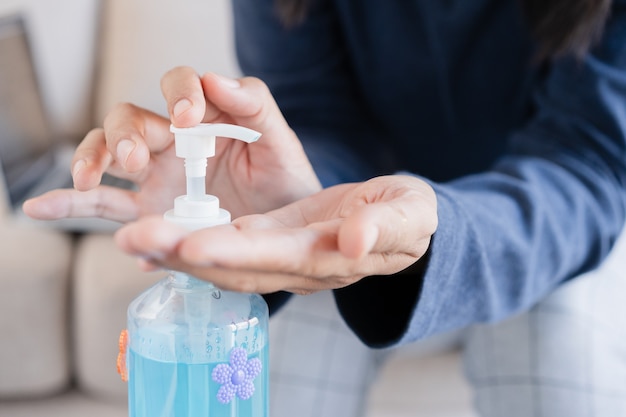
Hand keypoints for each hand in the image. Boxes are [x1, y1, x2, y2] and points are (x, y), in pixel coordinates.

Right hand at [23, 68, 320, 222]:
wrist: (285, 235)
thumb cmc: (284, 182)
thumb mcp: (280, 143)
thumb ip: (256, 107)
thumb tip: (217, 78)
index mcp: (206, 117)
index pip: (178, 85)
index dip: (177, 92)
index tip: (188, 116)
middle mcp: (173, 142)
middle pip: (130, 118)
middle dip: (125, 132)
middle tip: (138, 158)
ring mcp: (156, 176)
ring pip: (107, 153)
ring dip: (93, 159)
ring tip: (93, 179)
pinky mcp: (146, 210)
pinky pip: (101, 204)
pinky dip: (67, 203)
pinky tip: (40, 208)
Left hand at [114, 175, 436, 293]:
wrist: (399, 225)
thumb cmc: (407, 217)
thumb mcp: (408, 215)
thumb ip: (384, 228)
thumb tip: (356, 241)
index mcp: (326, 256)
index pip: (273, 258)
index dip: (231, 254)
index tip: (188, 247)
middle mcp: (294, 264)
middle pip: (232, 266)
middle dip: (181, 255)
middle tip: (131, 238)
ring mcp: (278, 256)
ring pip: (220, 260)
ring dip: (173, 252)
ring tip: (128, 237)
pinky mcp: (269, 241)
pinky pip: (224, 249)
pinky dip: (188, 246)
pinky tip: (155, 237)